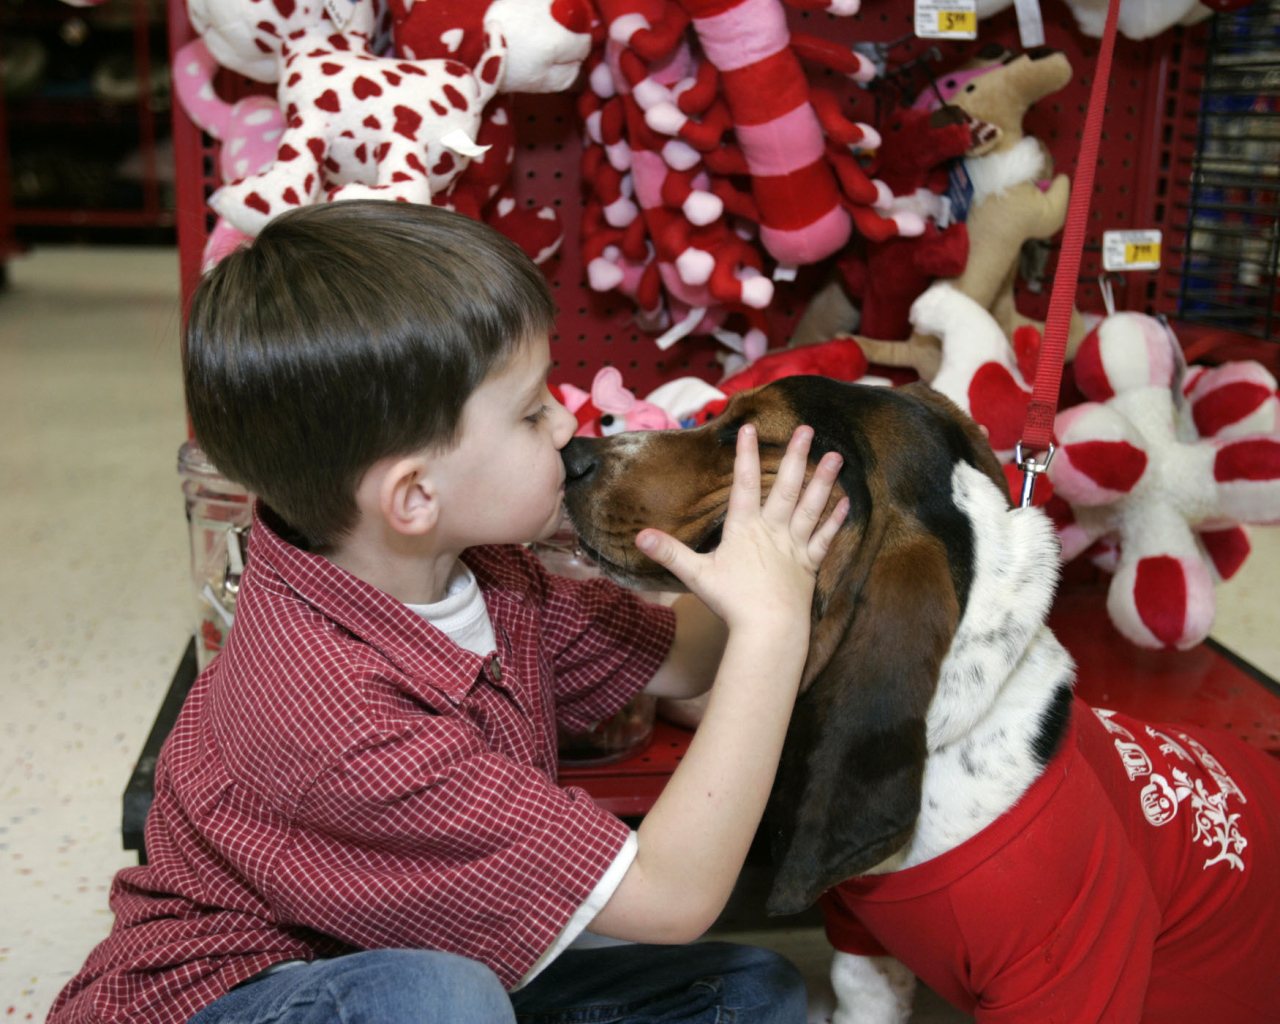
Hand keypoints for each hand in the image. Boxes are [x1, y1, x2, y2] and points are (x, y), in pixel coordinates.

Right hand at [635, 425, 847, 632]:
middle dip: (796, 456)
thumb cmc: (732, 603)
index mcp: (745, 529)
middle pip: (786, 487)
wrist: (769, 630)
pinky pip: (825, 538)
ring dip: (824, 481)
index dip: (745, 454)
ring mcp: (794, 547)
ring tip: (836, 455)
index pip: (744, 483)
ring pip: (811, 507)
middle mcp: (773, 531)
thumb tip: (640, 536)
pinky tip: (847, 501)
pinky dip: (835, 520)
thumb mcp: (696, 575)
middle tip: (807, 429)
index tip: (749, 427)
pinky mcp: (809, 565)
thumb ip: (670, 552)